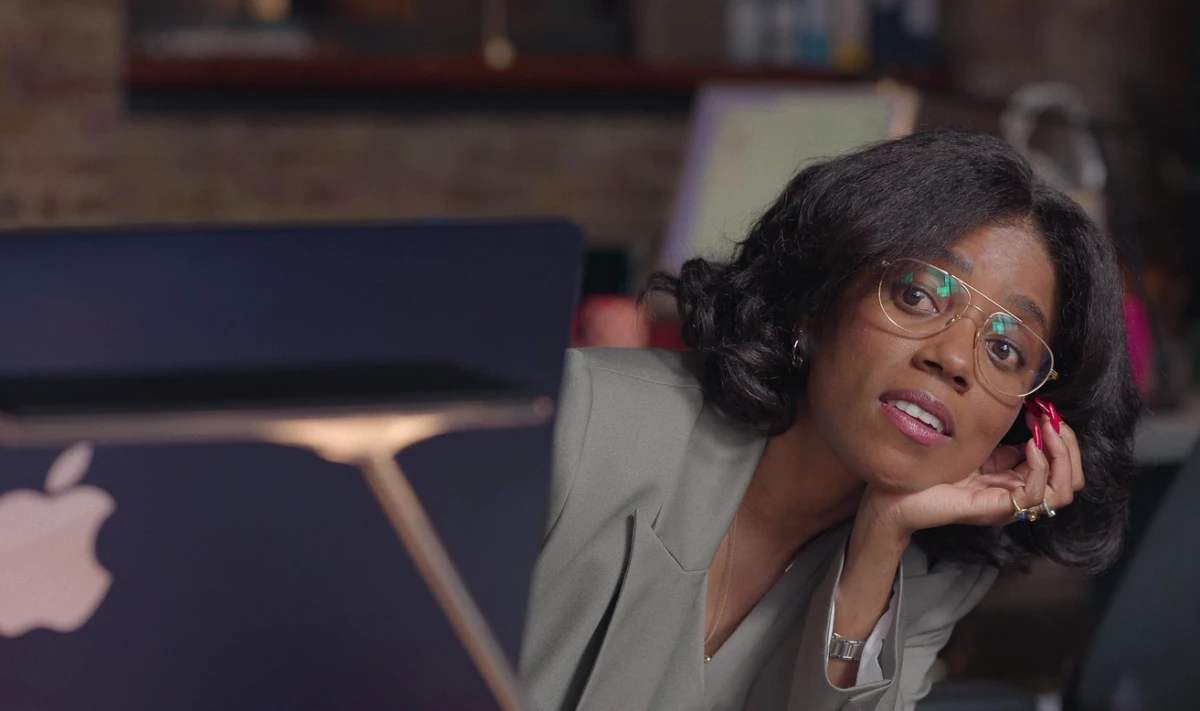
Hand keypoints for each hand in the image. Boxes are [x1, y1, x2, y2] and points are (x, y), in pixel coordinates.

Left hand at [861, 404, 1084, 538]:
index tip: (1045, 408)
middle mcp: (1016, 497)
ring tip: (1046, 431)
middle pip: (1071, 481)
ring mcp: (1007, 506)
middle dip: (1069, 445)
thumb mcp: (974, 449)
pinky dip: (1039, 467)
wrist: (895, 497)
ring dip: (1061, 455)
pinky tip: (1027, 446)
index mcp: (1013, 482)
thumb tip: (1027, 413)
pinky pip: (1034, 495)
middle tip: (1052, 418)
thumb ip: (1000, 440)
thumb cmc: (929, 472)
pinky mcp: (993, 509)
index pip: (1061, 467)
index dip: (1060, 436)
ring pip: (1062, 491)